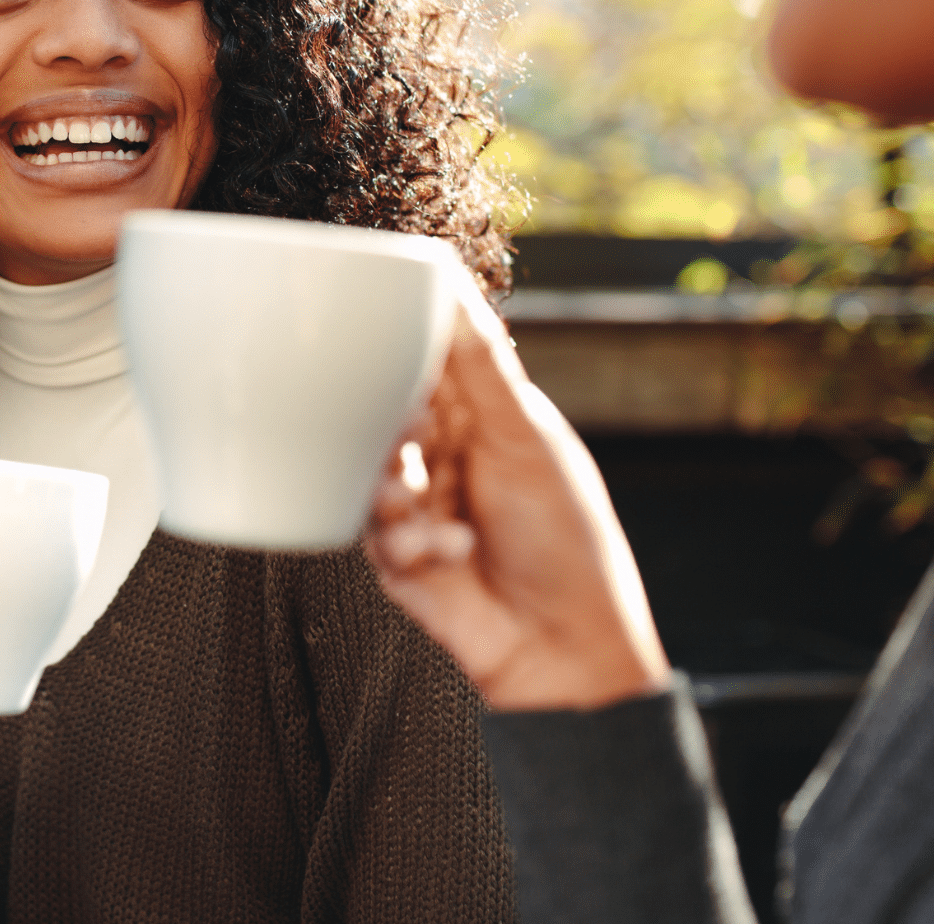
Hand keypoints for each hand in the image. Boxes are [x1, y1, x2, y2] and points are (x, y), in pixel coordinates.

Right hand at [364, 277, 671, 710]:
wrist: (567, 649)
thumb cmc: (568, 541)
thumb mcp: (526, 439)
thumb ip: (480, 366)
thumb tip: (450, 284)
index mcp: (478, 418)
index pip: (423, 363)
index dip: (398, 350)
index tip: (369, 330)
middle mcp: (444, 458)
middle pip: (381, 417)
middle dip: (386, 426)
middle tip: (410, 433)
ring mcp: (419, 509)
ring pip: (365, 474)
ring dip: (390, 488)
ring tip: (421, 505)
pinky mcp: (399, 560)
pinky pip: (372, 535)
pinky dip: (407, 542)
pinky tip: (450, 553)